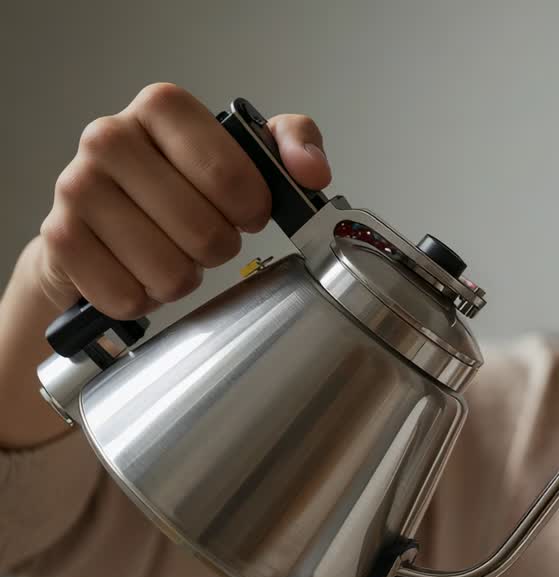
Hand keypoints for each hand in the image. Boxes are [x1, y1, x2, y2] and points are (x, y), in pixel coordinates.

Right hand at [34, 83, 330, 317]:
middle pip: (204, 230)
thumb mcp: (248, 153)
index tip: (248, 213)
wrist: (103, 220)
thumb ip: (293, 144)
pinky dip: (144, 298)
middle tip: (204, 236)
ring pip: (170, 270)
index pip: (230, 176)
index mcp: (162, 107)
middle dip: (217, 247)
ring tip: (169, 251)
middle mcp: (109, 137)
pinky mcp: (59, 239)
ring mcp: (76, 187)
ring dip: (182, 276)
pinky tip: (136, 271)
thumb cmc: (183, 184)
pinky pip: (129, 296)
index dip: (251, 208)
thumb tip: (312, 172)